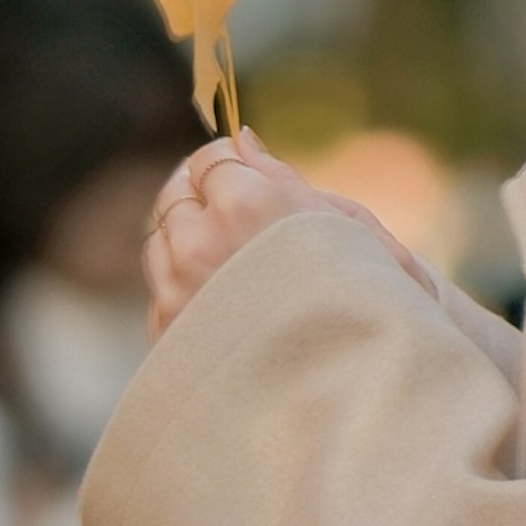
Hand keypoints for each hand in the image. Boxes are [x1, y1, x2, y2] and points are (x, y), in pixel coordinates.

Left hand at [143, 130, 347, 330]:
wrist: (361, 387)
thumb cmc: (366, 298)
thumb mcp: (342, 222)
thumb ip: (281, 174)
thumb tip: (242, 138)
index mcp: (249, 204)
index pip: (210, 157)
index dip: (230, 164)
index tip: (246, 177)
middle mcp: (202, 244)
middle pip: (174, 193)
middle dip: (200, 195)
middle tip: (233, 211)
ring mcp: (180, 291)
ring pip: (159, 239)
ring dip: (186, 238)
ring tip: (233, 260)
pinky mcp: (171, 335)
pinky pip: (161, 289)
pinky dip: (183, 285)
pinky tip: (226, 301)